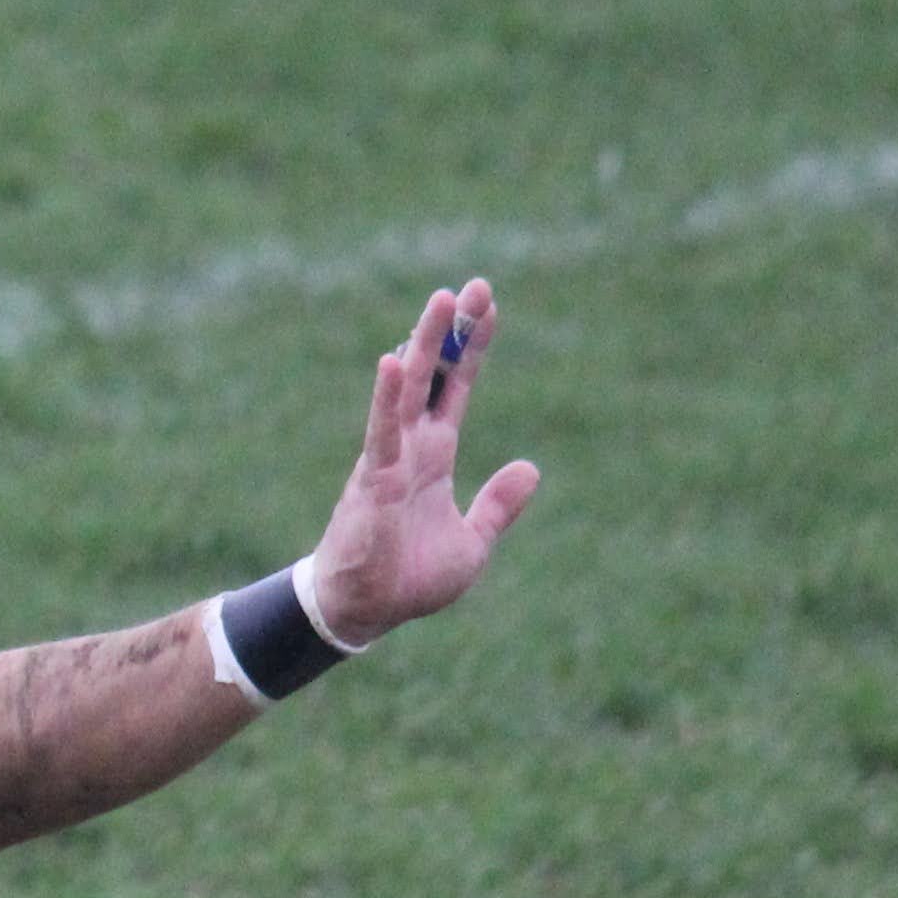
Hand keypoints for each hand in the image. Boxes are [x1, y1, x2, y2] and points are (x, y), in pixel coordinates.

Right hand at [305, 280, 540, 646]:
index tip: (488, 307)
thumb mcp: (473, 542)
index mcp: (434, 456)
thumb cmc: (410, 580)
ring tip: (443, 300)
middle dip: (453, 330)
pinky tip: (393, 362)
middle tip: (473, 285)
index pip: (456, 388)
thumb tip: (531, 468)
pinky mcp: (374, 479)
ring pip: (409, 389)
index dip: (472, 349)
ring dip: (425, 344)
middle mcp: (411, 445)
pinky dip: (387, 397)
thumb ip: (498, 505)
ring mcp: (390, 457)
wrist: (367, 612)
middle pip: (435, 373)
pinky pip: (381, 431)